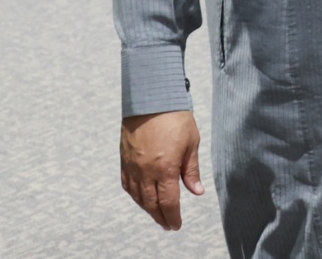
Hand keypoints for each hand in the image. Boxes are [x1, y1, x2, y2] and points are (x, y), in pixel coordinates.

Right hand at [121, 111, 203, 230]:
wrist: (150, 97)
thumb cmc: (174, 117)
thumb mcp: (191, 143)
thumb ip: (191, 170)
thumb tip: (197, 191)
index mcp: (165, 168)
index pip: (169, 202)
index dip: (173, 217)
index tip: (176, 224)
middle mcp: (146, 171)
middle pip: (152, 204)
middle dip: (161, 217)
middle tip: (168, 224)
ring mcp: (132, 166)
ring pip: (137, 197)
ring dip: (147, 209)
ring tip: (156, 214)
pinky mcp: (124, 159)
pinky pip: (126, 184)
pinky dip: (134, 195)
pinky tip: (140, 198)